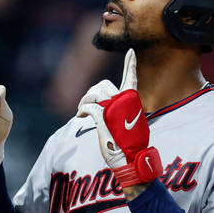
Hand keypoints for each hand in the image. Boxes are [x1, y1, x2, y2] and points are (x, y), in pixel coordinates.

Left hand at [76, 49, 161, 187]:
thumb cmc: (128, 148)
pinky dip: (82, 110)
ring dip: (84, 102)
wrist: (130, 161)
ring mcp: (115, 108)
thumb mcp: (125, 126)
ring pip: (94, 94)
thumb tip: (104, 110)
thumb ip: (118, 114)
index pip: (131, 80)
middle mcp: (125, 103)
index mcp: (133, 103)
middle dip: (91, 92)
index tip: (131, 51)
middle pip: (103, 85)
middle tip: (85, 106)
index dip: (130, 65)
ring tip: (81, 113)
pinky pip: (89, 106)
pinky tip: (80, 117)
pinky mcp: (104, 117)